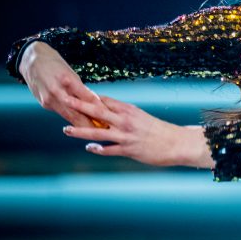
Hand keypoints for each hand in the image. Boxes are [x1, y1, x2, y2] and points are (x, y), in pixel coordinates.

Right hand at [19, 41, 109, 127]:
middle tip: (104, 129)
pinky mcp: (44, 104)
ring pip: (68, 115)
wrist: (32, 61)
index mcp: (66, 80)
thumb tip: (95, 101)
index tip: (108, 116)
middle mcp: (56, 91)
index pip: (86, 98)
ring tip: (94, 130)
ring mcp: (48, 99)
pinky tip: (80, 124)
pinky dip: (71, 118)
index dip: (98, 108)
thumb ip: (81, 88)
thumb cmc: (55, 64)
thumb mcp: (71, 72)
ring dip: (81, 124)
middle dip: (90, 122)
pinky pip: (61, 112)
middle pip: (76, 111)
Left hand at [64, 95, 213, 168]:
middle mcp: (125, 121)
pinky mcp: (129, 149)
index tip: (72, 89)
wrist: (176, 143)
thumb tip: (106, 110)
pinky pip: (109, 149)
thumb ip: (122, 114)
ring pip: (98, 132)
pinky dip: (98, 149)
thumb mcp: (140, 117)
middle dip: (79, 105)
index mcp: (128, 110)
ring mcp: (126, 135)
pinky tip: (89, 148)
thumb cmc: (158, 130)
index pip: (104, 100)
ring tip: (66, 129)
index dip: (87, 95)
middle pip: (97, 111)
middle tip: (64, 99)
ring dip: (80, 131)